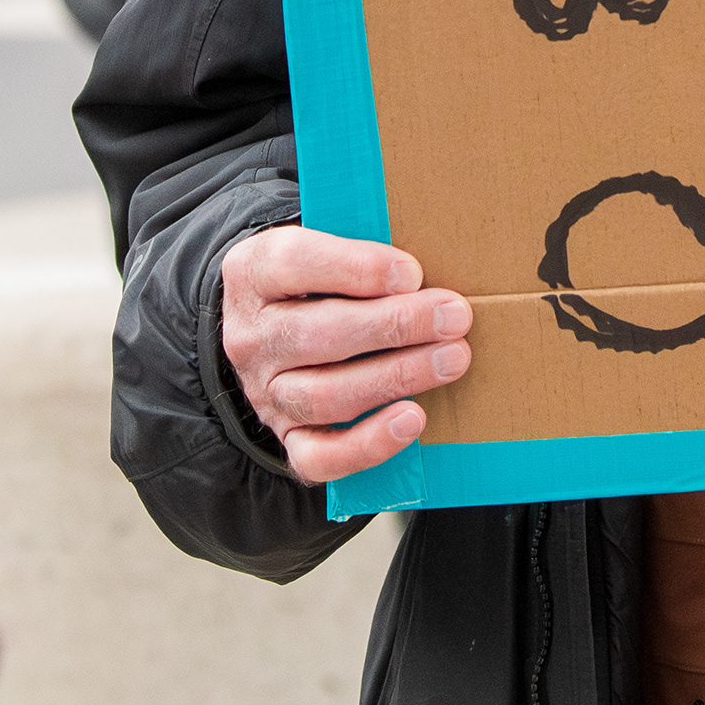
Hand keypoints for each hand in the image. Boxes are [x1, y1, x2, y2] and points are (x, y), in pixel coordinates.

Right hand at [221, 226, 471, 484]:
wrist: (277, 335)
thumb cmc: (318, 283)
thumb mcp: (324, 247)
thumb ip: (363, 253)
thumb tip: (421, 274)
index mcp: (254, 273)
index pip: (293, 263)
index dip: (355, 268)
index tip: (412, 273)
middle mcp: (250, 337)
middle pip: (316, 334)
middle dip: (394, 325)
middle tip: (454, 317)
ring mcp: (264, 393)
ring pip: (324, 395)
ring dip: (396, 376)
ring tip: (451, 360)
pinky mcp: (286, 437)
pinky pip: (319, 457)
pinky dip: (368, 444)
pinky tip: (412, 420)